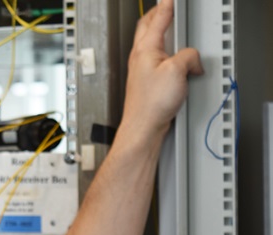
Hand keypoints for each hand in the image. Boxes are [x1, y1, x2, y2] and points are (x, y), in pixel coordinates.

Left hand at [122, 0, 203, 139]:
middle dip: (157, 14)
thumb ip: (188, 56)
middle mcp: (139, 57)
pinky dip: (163, 51)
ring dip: (158, 31)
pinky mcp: (146, 81)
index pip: (157, 19)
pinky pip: (155, 59)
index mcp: (145, 49)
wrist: (143, 126)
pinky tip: (171, 57)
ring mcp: (141, 69)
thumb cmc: (151, 103)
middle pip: (146, 27)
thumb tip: (192, 58)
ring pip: (149, 42)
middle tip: (167, 8)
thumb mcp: (177, 71)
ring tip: (168, 26)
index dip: (166, 6)